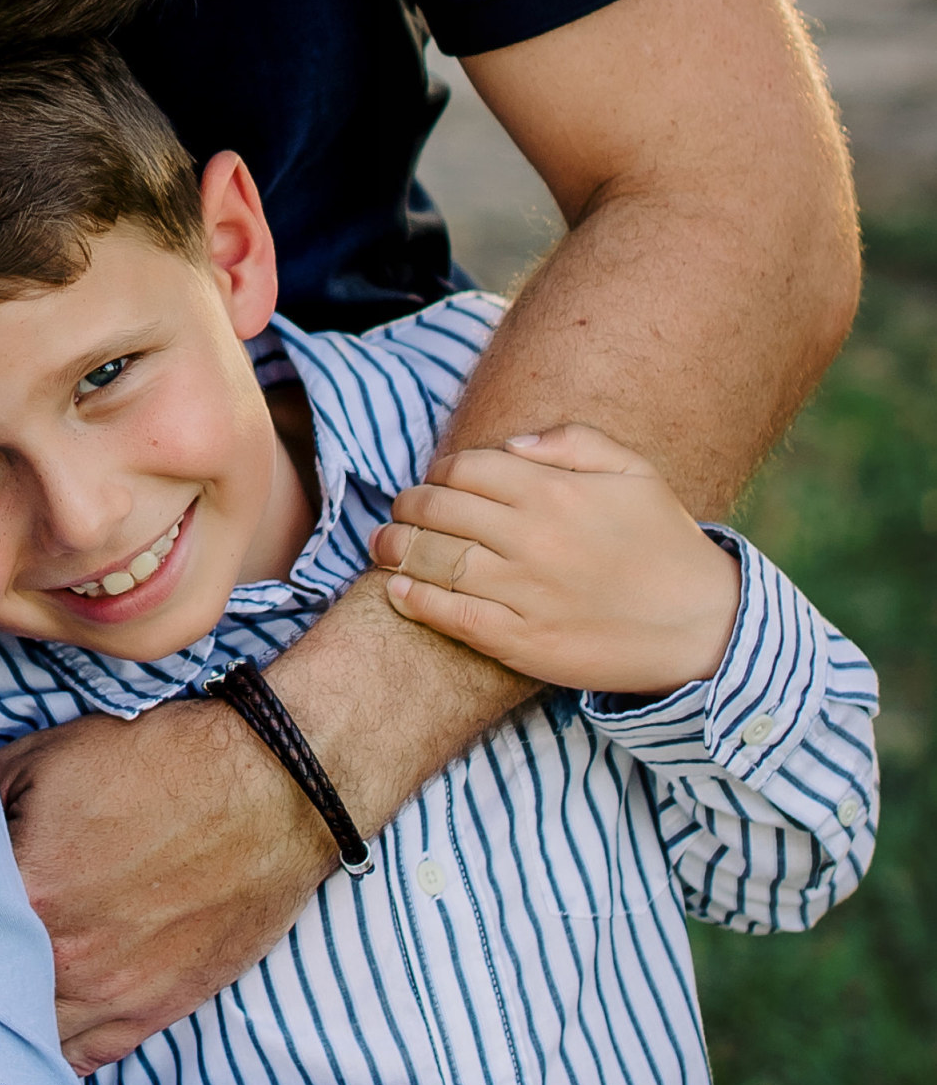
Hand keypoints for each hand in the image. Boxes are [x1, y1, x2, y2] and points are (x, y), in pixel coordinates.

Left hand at [0, 703, 335, 1074]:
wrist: (268, 788)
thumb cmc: (157, 764)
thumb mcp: (44, 758)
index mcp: (28, 892)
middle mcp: (66, 959)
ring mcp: (113, 996)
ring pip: (29, 1039)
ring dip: (5, 1021)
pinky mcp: (156, 1013)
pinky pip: (85, 1060)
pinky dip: (56, 1050)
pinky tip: (38, 1028)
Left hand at [373, 425, 740, 694]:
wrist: (702, 627)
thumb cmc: (665, 543)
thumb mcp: (634, 472)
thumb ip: (573, 442)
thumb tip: (512, 442)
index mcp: (553, 491)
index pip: (466, 468)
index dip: (440, 471)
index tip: (435, 480)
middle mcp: (532, 538)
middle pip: (440, 511)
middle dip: (409, 506)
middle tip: (399, 511)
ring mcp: (524, 592)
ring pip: (436, 561)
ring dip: (397, 549)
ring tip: (382, 545)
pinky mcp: (522, 642)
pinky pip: (452, 616)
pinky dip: (416, 600)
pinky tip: (398, 589)